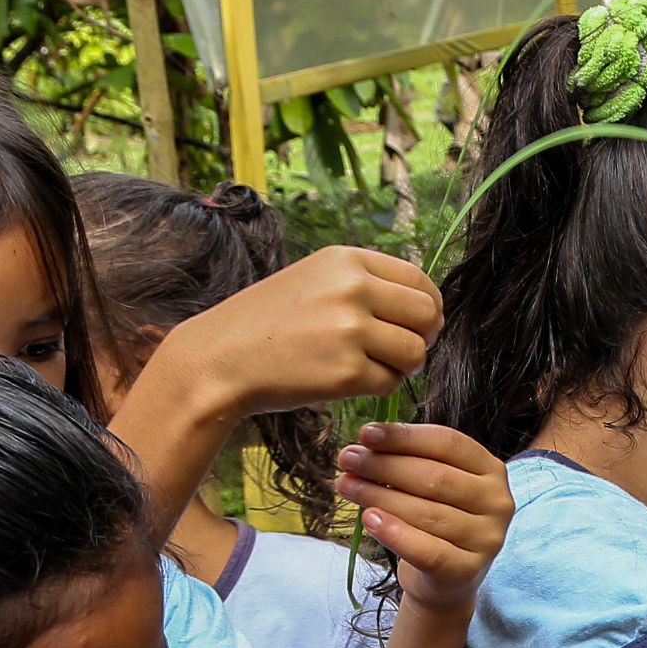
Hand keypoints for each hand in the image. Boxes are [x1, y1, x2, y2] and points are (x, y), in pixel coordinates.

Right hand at [160, 246, 440, 418]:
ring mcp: (350, 330)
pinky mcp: (346, 372)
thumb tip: (428, 307)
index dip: (428, 307)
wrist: (219, 359)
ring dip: (401, 366)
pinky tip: (345, 381)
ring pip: (415, 353)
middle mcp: (352, 288)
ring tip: (368, 366)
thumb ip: (365, 283)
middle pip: (427, 315)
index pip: (420, 280)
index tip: (416, 324)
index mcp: (346, 260)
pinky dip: (376, 387)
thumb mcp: (315, 280)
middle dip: (421, 337)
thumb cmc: (268, 323)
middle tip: (398, 352)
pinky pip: (390, 384)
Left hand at [338, 421, 508, 614]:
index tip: (366, 433)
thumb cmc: (435, 523)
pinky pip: (427, 551)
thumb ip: (409, 461)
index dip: (405, 436)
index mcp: (490, 469)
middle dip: (385, 465)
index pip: (448, 443)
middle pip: (434, 477)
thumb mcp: (431, 485)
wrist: (446, 580)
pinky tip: (369, 519)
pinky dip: (395, 533)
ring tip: (347, 485)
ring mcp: (486, 538)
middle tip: (347, 460)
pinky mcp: (468, 570)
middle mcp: (496, 501)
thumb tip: (364, 444)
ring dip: (379, 495)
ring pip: (426, 512)